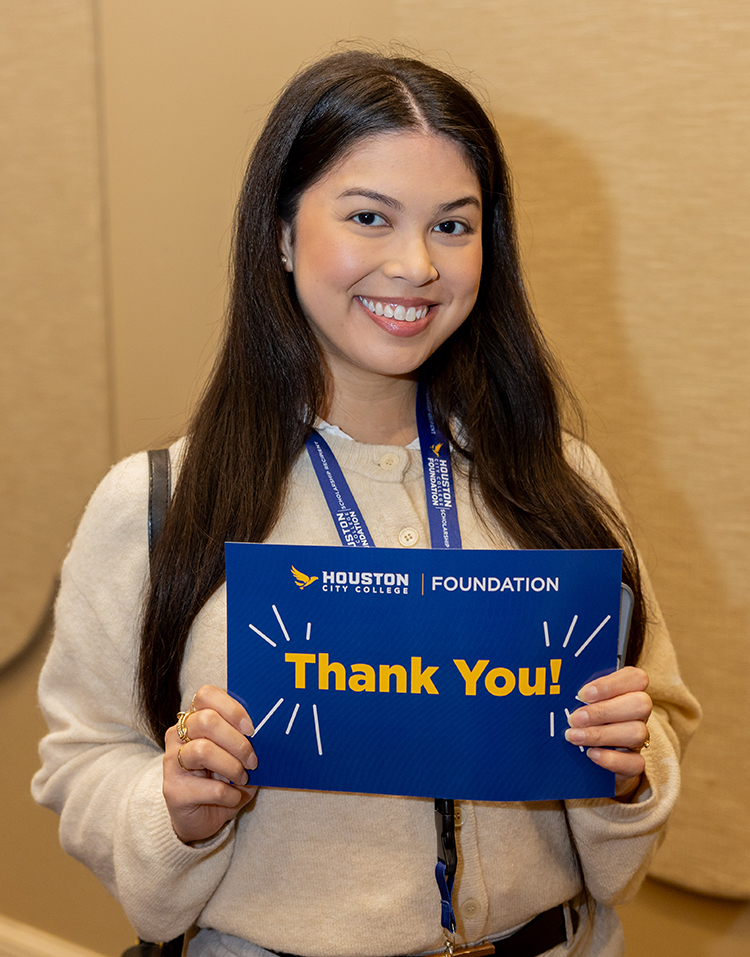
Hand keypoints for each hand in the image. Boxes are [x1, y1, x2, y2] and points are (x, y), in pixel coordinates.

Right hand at [163, 684, 257, 842]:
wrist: (201, 818)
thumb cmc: (222, 779)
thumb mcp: (236, 755)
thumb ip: (245, 739)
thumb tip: (268, 730)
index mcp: (194, 719)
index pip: (206, 695)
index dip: (231, 708)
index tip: (251, 728)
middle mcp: (177, 736)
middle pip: (206, 721)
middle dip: (237, 742)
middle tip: (252, 760)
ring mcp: (171, 762)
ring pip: (203, 750)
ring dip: (232, 766)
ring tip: (242, 777)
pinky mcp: (173, 789)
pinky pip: (209, 787)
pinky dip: (229, 794)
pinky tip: (232, 797)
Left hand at [565, 667, 651, 800]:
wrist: (589, 756)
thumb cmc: (583, 718)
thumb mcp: (582, 702)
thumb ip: (578, 693)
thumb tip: (556, 688)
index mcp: (628, 690)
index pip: (635, 678)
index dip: (610, 684)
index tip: (583, 694)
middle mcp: (638, 713)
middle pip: (640, 704)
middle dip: (603, 711)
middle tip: (575, 718)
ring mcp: (639, 738)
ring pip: (637, 732)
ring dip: (601, 734)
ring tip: (574, 736)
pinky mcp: (635, 763)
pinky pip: (635, 763)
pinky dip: (612, 759)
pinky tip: (591, 754)